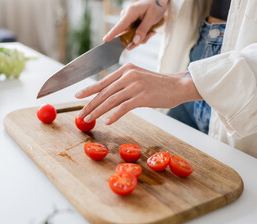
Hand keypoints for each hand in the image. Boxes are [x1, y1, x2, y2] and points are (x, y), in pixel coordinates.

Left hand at [75, 63, 201, 124]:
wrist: (179, 85)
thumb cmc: (158, 84)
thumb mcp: (138, 78)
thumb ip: (123, 83)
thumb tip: (107, 94)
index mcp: (125, 69)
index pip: (103, 81)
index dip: (89, 90)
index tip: (77, 96)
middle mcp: (128, 75)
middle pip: (104, 92)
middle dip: (90, 104)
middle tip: (80, 113)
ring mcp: (135, 85)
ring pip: (110, 100)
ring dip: (97, 111)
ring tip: (88, 119)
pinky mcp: (142, 96)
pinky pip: (123, 107)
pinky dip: (114, 115)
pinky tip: (107, 121)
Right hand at [103, 0, 168, 49]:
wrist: (159, 2)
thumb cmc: (156, 6)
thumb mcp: (152, 17)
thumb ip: (143, 30)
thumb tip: (135, 41)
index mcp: (130, 12)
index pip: (120, 25)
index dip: (112, 34)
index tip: (105, 40)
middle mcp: (126, 16)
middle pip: (125, 35)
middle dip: (137, 39)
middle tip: (150, 34)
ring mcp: (128, 21)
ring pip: (130, 36)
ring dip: (142, 37)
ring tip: (151, 31)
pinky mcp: (130, 24)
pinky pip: (133, 35)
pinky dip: (142, 36)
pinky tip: (149, 30)